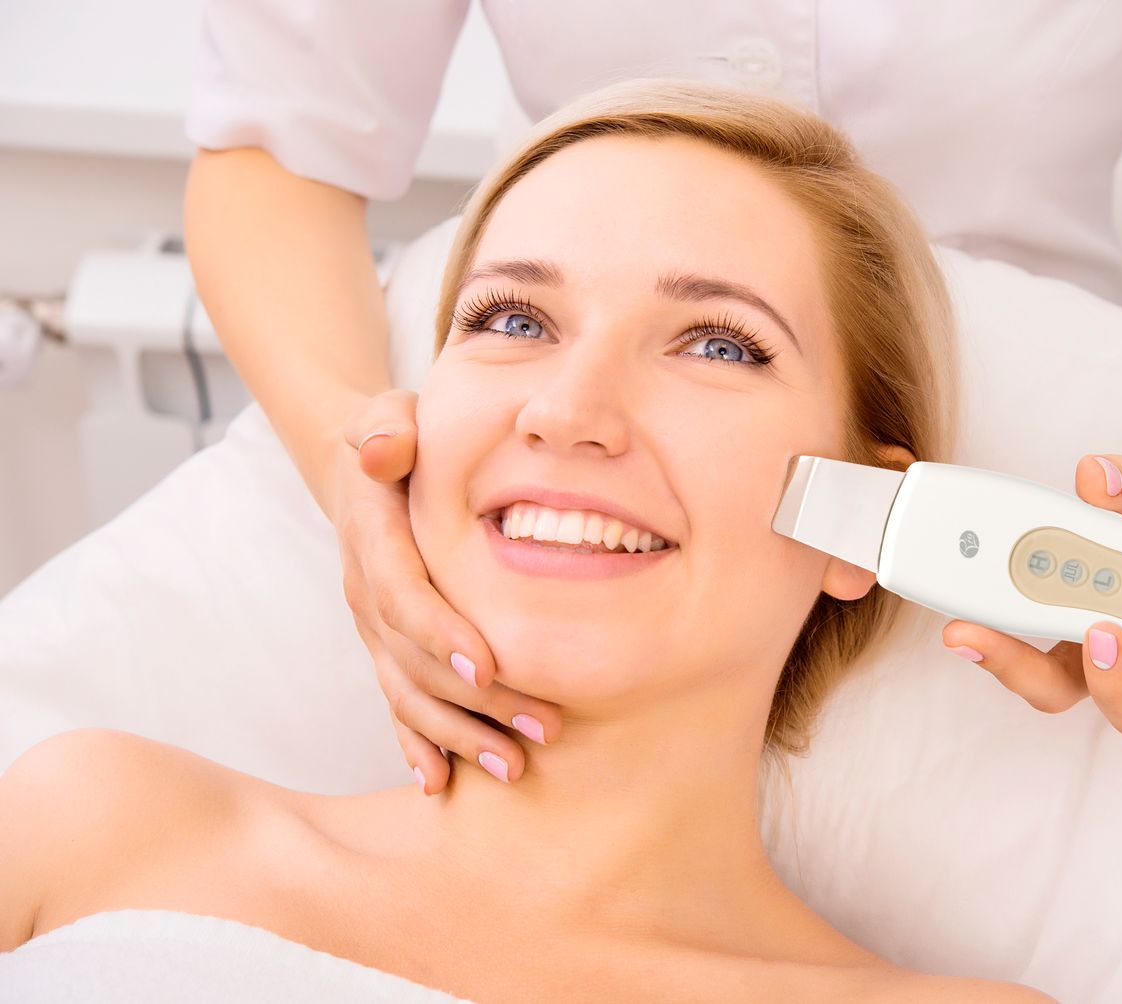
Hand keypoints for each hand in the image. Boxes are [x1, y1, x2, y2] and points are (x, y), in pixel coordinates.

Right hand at [334, 388, 562, 789]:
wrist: (368, 467)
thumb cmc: (402, 433)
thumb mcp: (388, 411)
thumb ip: (387, 426)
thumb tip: (382, 448)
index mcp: (373, 538)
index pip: (403, 594)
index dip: (439, 633)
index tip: (487, 665)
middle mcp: (367, 592)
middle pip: (415, 660)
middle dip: (475, 702)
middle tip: (541, 729)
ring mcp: (375, 629)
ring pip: (410, 693)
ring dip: (460, 735)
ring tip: (515, 768)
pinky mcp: (388, 648)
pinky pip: (398, 702)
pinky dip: (418, 743)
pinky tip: (442, 783)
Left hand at [940, 433, 1121, 736]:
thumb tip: (1097, 480)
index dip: (1117, 684)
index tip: (1099, 635)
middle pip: (1071, 686)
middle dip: (1018, 664)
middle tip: (971, 632)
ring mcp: (1091, 625)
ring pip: (1037, 657)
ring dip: (996, 636)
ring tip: (957, 606)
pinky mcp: (1064, 597)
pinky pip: (1025, 606)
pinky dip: (998, 592)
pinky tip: (970, 569)